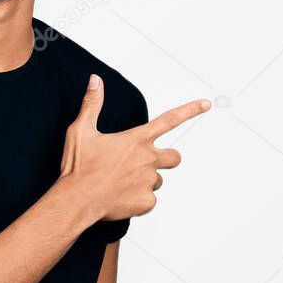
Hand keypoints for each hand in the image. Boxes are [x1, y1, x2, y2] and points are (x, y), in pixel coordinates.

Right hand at [58, 73, 209, 221]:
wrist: (77, 200)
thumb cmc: (79, 167)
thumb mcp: (81, 130)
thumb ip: (92, 104)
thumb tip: (95, 81)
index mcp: (136, 140)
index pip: (169, 120)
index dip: (189, 110)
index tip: (206, 104)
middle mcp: (148, 159)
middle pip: (174, 156)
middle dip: (166, 158)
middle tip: (144, 163)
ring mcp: (149, 181)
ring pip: (157, 180)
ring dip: (145, 180)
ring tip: (121, 182)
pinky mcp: (146, 202)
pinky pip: (149, 199)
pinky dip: (138, 199)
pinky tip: (120, 197)